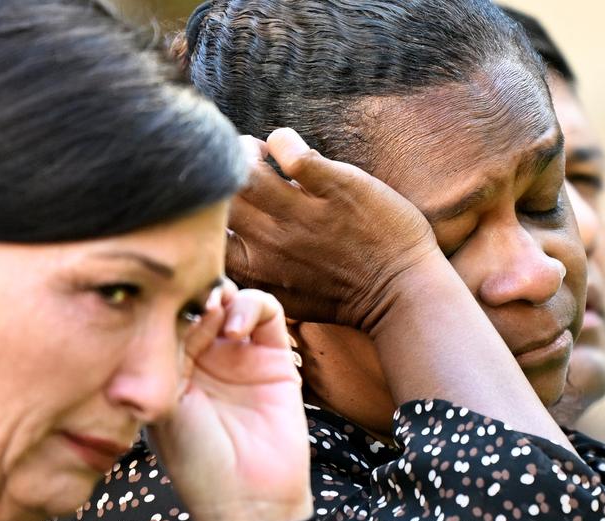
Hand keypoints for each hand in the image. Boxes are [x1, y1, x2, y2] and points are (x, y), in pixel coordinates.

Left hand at [147, 281, 312, 520]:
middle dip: (192, 292)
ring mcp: (240, 354)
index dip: (164, 303)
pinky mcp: (275, 357)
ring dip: (221, 296)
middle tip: (188, 301)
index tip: (158, 305)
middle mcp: (205, 356)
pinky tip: (234, 329)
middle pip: (199, 299)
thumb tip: (180, 304)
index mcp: (170, 366)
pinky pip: (267, 312)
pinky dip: (250, 306)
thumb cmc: (195, 460)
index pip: (166, 315)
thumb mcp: (164, 402)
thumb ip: (170, 352)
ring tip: (213, 314)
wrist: (245, 499)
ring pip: (232, 298)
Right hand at [226, 128, 440, 332]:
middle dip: (217, 172)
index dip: (203, 208)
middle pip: (219, 196)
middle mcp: (273, 243)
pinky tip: (285, 144)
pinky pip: (290, 151)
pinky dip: (280, 140)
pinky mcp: (337, 188)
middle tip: (235, 164)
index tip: (217, 196)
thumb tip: (223, 240)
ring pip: (247, 169)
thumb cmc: (342, 296)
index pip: (205, 234)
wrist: (401, 292)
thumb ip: (250, 272)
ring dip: (243, 150)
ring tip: (255, 150)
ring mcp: (304, 216)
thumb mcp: (283, 295)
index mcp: (256, 269)